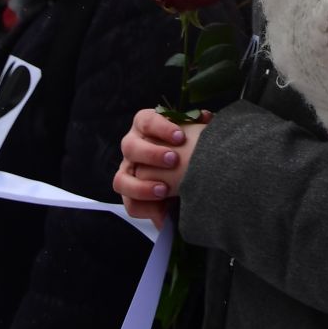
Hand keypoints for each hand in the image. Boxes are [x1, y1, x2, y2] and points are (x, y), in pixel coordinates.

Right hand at [114, 108, 212, 229]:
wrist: (183, 171)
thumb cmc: (186, 145)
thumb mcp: (191, 133)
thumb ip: (197, 124)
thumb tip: (205, 117)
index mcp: (145, 126)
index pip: (146, 121)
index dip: (161, 128)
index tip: (180, 137)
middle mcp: (132, 146)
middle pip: (130, 147)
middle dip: (152, 154)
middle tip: (174, 160)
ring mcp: (127, 171)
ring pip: (121, 179)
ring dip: (141, 186)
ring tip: (165, 190)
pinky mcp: (129, 195)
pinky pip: (130, 204)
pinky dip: (146, 209)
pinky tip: (164, 211)